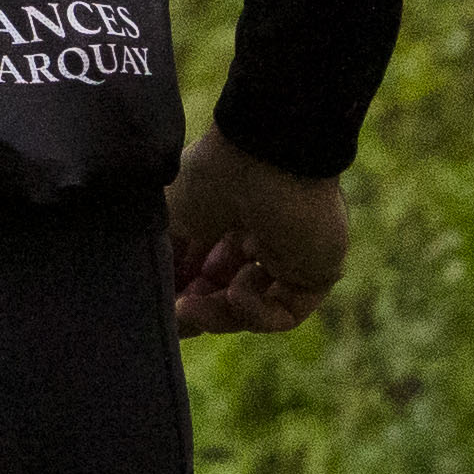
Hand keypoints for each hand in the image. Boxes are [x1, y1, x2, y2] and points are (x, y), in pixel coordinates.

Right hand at [165, 122, 350, 334]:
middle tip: (172, 313)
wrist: (263, 158)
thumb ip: (161, 263)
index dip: (180, 293)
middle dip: (195, 309)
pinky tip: (236, 289)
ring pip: (252, 310)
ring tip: (190, 308)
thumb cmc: (210, 177)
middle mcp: (261, 239)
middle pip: (225, 296)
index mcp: (229, 220)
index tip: (157, 304)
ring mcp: (291, 258)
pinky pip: (284, 314)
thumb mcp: (166, 221)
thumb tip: (157, 305)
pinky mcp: (316, 273)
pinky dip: (253, 312)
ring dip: (218, 316)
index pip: (204, 273)